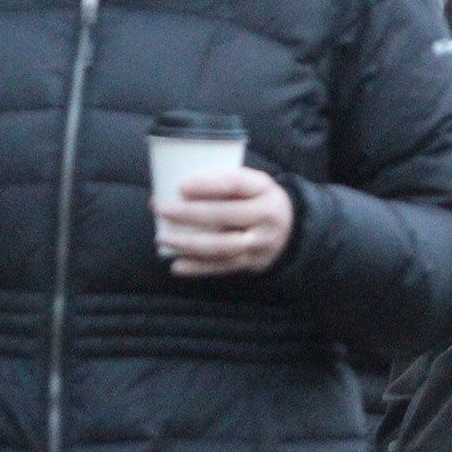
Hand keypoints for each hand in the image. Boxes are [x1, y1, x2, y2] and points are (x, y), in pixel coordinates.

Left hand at [154, 168, 293, 276]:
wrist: (290, 229)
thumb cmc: (256, 200)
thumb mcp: (250, 184)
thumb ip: (220, 184)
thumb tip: (169, 188)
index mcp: (264, 189)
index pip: (236, 184)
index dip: (207, 185)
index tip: (180, 186)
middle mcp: (267, 216)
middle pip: (226, 215)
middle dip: (189, 213)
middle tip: (162, 209)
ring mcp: (261, 242)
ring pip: (223, 245)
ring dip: (189, 243)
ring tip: (163, 238)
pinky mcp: (253, 262)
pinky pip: (223, 266)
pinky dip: (198, 267)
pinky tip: (177, 265)